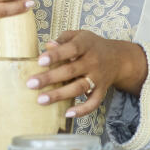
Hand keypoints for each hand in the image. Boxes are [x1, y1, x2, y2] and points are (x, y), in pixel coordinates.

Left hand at [24, 30, 148, 117]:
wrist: (118, 58)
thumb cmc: (91, 45)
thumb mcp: (79, 35)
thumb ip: (63, 40)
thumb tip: (48, 46)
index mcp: (85, 45)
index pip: (70, 49)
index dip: (55, 55)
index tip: (39, 61)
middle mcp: (92, 62)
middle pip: (70, 71)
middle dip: (50, 78)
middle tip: (31, 84)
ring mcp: (98, 78)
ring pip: (79, 88)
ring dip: (60, 95)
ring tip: (41, 100)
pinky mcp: (101, 90)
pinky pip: (94, 103)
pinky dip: (82, 110)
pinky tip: (67, 114)